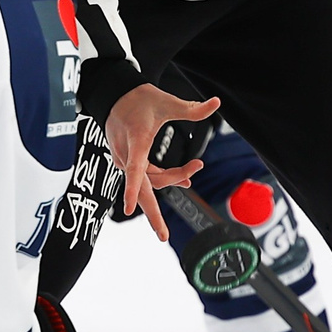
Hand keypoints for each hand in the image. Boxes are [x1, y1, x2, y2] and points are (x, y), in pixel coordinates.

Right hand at [104, 83, 219, 239]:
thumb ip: (191, 108)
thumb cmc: (140, 98)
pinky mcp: (129, 161)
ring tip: (195, 167)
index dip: (132, 188)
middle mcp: (128, 155)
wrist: (116, 95)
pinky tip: (184, 181)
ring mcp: (126, 160)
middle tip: (164, 236)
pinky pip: (147, 177)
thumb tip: (216, 102)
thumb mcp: (166, 101)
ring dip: (173, 179)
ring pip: (150, 182)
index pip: (134, 169)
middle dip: (153, 215)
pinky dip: (165, 179)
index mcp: (136, 141)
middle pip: (140, 190)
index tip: (129, 208)